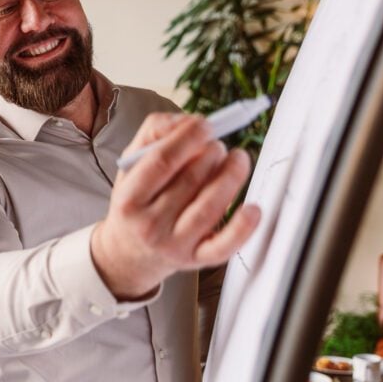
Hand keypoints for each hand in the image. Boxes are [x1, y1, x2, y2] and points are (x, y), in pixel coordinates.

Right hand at [91, 113, 260, 299]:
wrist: (130, 253)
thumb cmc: (135, 202)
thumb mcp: (130, 166)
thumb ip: (154, 133)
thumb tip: (190, 121)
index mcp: (129, 199)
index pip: (162, 161)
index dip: (188, 138)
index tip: (206, 125)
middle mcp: (149, 225)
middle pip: (190, 181)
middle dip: (212, 154)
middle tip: (218, 145)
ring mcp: (174, 245)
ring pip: (210, 207)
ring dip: (231, 176)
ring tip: (238, 159)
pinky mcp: (196, 260)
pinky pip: (223, 246)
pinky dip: (242, 227)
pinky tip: (253, 208)